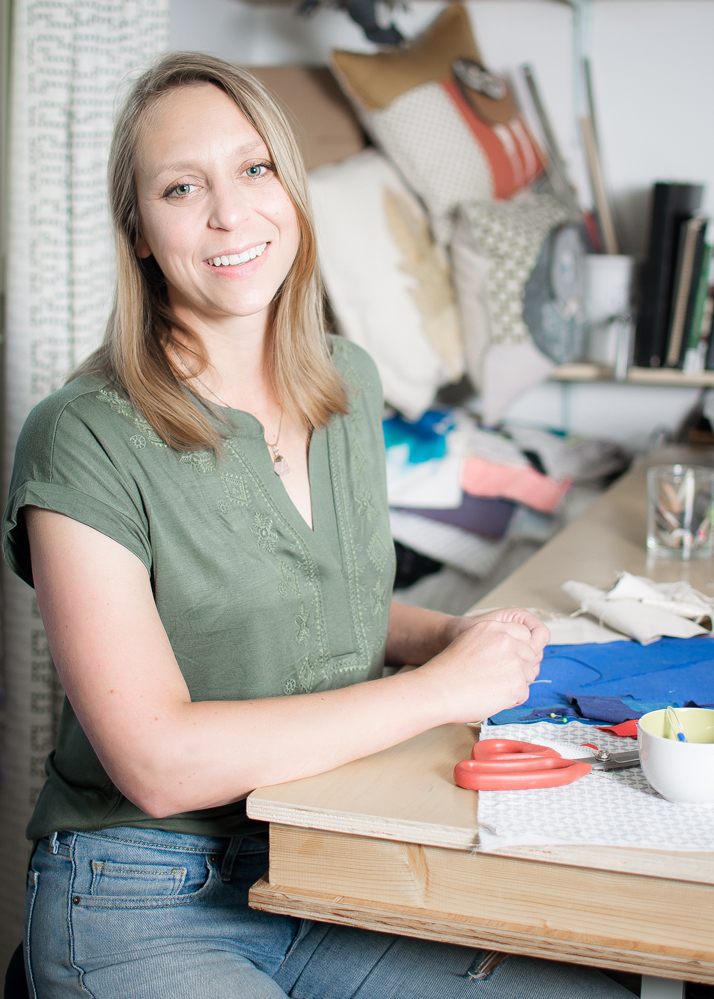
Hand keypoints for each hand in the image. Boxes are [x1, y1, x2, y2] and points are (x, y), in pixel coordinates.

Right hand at [418, 612, 547, 723]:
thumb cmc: (448, 671)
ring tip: (490, 688)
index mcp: (494, 627)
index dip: (518, 650)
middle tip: (495, 679)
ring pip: (528, 675)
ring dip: (514, 684)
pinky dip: (511, 700)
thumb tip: (512, 652)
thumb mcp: (469, 640)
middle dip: (518, 668)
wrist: (439, 690)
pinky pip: (523, 693)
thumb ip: (492, 640)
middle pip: (529, 655)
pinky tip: (491, 697)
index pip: (523, 634)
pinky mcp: (517, 684)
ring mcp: (514, 662)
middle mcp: (506, 641)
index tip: (506, 661)